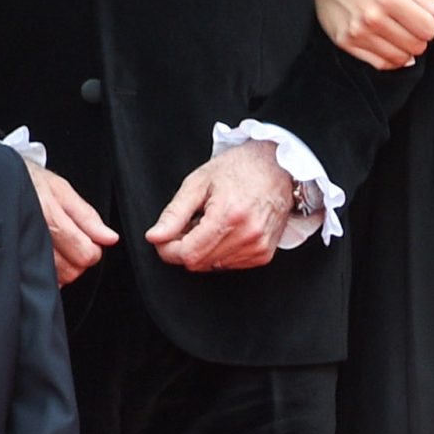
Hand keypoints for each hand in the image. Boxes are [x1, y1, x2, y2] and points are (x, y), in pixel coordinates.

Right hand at [23, 159, 118, 285]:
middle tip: (72, 241)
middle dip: (78, 260)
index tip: (89, 240)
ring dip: (62, 266)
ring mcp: (20, 254)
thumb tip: (109, 238)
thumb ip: (86, 216)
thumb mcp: (59, 188)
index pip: (84, 254)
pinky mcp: (12, 263)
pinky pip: (37, 281)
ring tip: (55, 245)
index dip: (92, 249)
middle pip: (71, 271)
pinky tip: (42, 255)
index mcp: (49, 218)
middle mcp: (34, 239)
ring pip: (56, 278)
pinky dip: (46, 273)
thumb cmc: (24, 180)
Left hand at [145, 141, 292, 270]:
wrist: (278, 167)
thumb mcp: (198, 182)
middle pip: (198, 263)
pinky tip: (224, 230)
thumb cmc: (239, 168)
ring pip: (212, 266)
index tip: (163, 238)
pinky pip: (229, 265)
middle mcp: (247, 236)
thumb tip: (155, 237)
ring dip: (203, 249)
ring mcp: (258, 248)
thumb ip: (174, 214)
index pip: (188, 254)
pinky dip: (219, 252)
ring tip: (210, 222)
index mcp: (229, 216)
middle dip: (185, 247)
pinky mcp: (263, 254)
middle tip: (189, 223)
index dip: (168, 249)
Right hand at [312, 0, 433, 69]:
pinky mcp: (346, 44)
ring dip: (406, 50)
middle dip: (418, 38)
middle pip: (416, 46)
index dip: (430, 25)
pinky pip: (380, 64)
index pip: (428, 28)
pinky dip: (391, 59)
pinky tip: (389, 45)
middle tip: (408, 26)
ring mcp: (358, 33)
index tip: (422, 19)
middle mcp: (372, 17)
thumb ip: (427, 2)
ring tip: (398, 35)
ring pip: (400, 58)